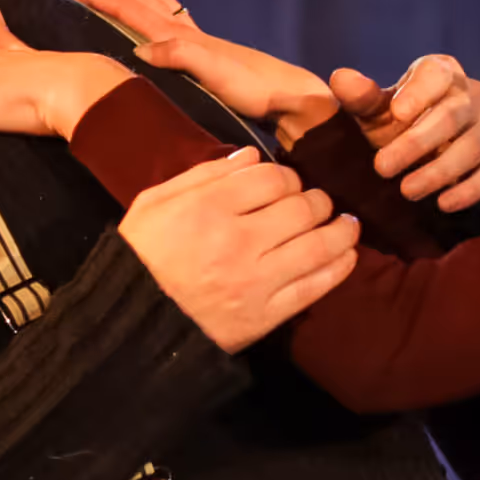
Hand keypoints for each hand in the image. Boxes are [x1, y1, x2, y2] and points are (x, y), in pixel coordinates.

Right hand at [54, 0, 334, 136]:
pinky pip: (162, 23)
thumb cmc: (259, 89)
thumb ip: (182, 57)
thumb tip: (141, 50)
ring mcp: (196, 42)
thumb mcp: (219, 74)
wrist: (294, 99)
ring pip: (150, 5)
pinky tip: (141, 29)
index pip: (130, 6)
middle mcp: (185, 33)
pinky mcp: (205, 55)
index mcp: (181, 36)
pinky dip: (142, 13)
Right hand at [116, 148, 360, 350]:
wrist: (131, 324)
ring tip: (347, 225)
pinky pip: (315, 287)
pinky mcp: (266, 316)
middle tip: (318, 203)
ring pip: (318, 245)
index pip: (272, 178)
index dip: (287, 176)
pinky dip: (339, 268)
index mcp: (208, 207)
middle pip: (302, 207)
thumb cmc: (140, 256)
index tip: (286, 184)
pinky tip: (347, 256)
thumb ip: (204, 174)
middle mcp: (238, 240)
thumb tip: (253, 155)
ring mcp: (256, 280)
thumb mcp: (154, 203)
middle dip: (317, 200)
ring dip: (341, 230)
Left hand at [326, 56, 479, 214]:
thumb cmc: (399, 122)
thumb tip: (340, 78)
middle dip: (416, 144)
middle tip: (382, 168)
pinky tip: (443, 204)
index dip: (418, 92)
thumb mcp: (376, 111)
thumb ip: (360, 97)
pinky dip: (469, 190)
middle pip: (452, 115)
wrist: (435, 148)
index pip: (435, 74)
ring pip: (474, 146)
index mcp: (443, 72)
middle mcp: (475, 93)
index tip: (396, 114)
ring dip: (439, 171)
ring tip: (407, 191)